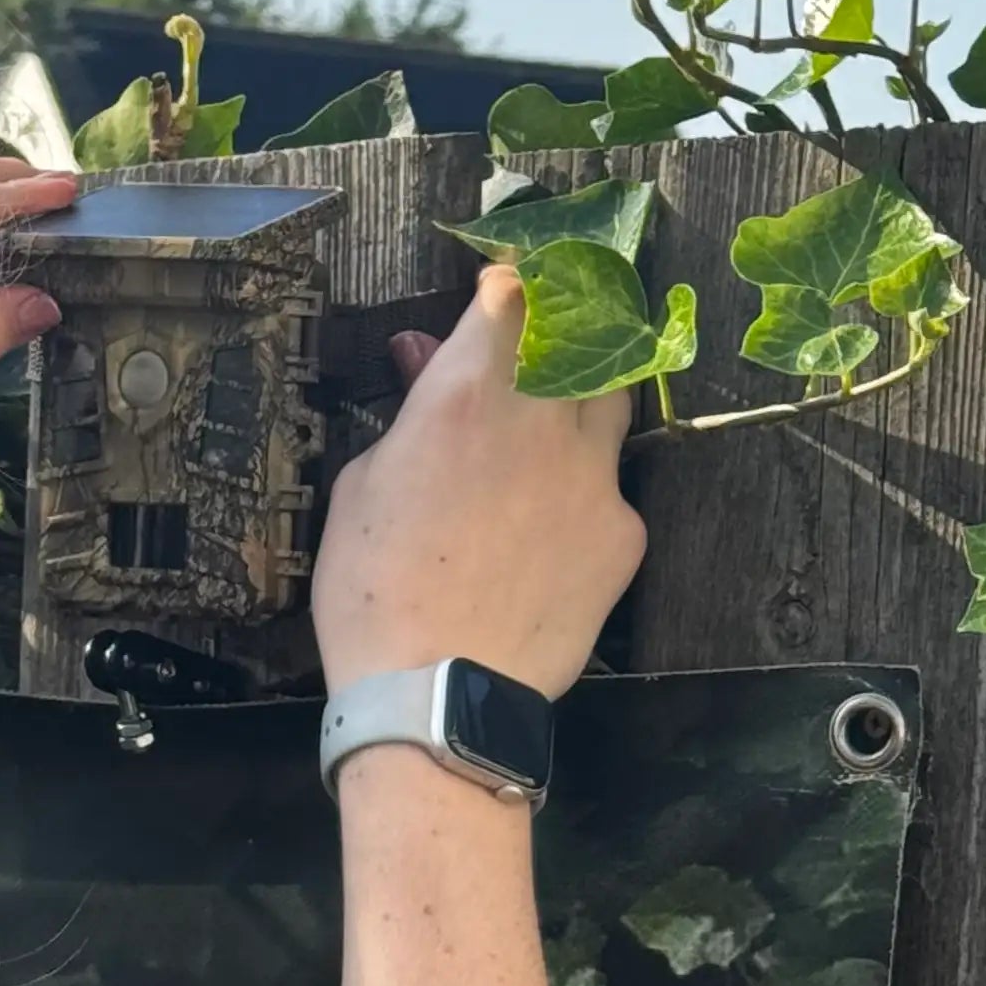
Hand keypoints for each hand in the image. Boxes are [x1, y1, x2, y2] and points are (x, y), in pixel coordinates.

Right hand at [309, 262, 647, 699]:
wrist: (435, 699)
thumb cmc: (372, 593)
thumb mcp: (361, 487)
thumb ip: (407, 413)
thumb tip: (420, 360)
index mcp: (467, 392)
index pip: (512, 293)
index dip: (506, 285)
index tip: (498, 291)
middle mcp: (544, 418)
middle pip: (577, 333)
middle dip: (555, 330)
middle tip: (535, 343)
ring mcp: (596, 477)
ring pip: (611, 401)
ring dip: (582, 397)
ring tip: (549, 427)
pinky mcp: (624, 535)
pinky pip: (612, 489)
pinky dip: (585, 492)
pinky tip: (550, 530)